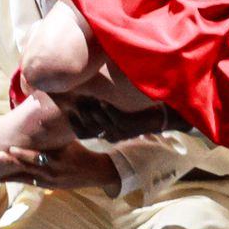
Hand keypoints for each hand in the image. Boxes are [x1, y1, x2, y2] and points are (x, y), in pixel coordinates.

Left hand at [0, 140, 122, 194]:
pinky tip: (7, 179)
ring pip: (27, 178)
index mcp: (58, 157)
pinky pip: (31, 183)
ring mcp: (50, 181)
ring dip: (11, 175)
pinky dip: (19, 180)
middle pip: (29, 167)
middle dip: (13, 161)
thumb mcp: (69, 141)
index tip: (10, 147)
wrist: (94, 172)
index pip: (37, 155)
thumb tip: (43, 115)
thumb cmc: (80, 152)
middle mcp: (53, 170)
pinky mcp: (49, 187)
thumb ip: (55, 134)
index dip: (23, 153)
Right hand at [62, 95, 190, 140]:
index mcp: (105, 133)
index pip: (83, 134)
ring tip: (86, 99)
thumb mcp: (114, 108)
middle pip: (90, 130)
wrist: (159, 115)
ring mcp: (121, 133)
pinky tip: (102, 102)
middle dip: (81, 115)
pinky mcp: (132, 128)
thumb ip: (99, 104)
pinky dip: (108, 111)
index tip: (68, 109)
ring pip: (101, 125)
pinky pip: (116, 120)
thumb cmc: (135, 109)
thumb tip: (82, 92)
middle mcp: (111, 136)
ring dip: (93, 112)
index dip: (75, 123)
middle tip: (75, 102)